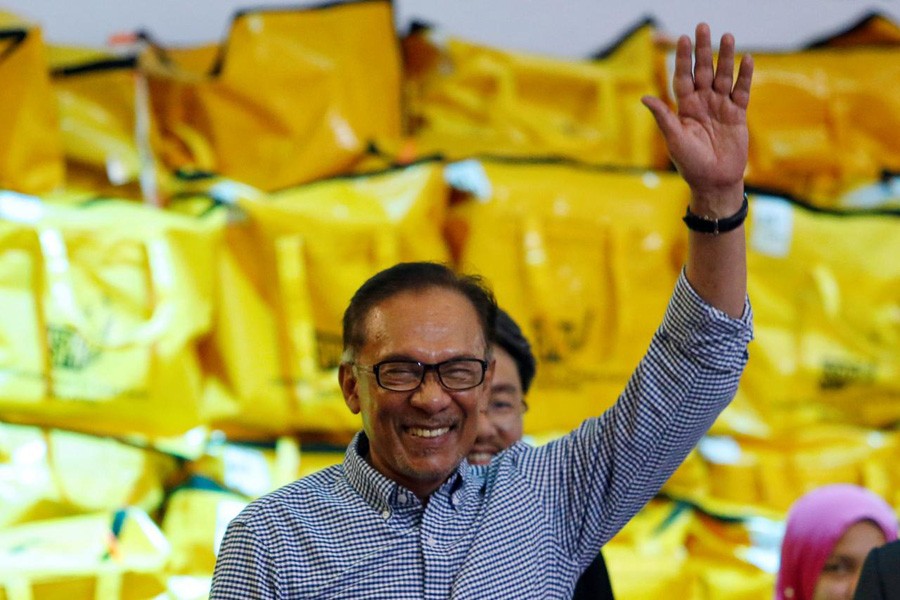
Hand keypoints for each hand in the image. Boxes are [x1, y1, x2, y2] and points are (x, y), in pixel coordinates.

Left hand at [642, 23, 752, 214]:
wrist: (714, 181)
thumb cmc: (690, 163)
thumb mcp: (674, 140)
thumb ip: (663, 117)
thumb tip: (644, 97)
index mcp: (684, 108)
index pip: (683, 78)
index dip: (683, 59)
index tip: (682, 38)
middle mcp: (702, 103)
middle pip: (703, 71)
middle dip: (703, 50)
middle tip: (703, 27)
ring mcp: (721, 107)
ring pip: (723, 76)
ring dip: (725, 58)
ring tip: (727, 36)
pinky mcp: (738, 114)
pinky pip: (742, 91)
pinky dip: (745, 76)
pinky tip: (747, 60)